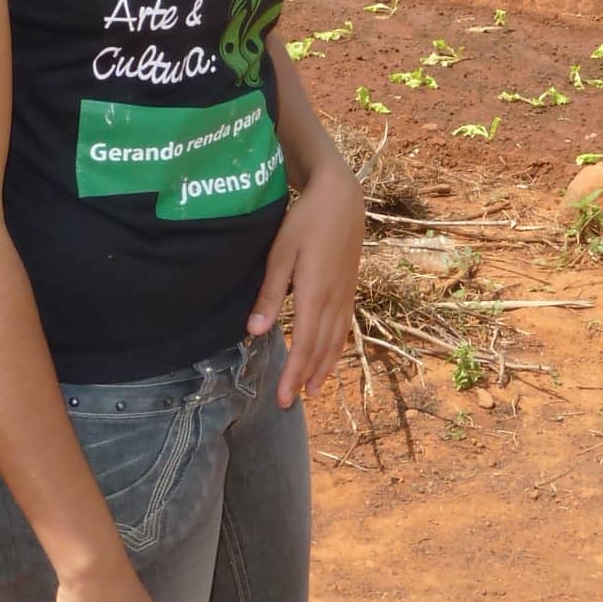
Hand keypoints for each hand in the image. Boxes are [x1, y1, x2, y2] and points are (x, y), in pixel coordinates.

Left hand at [247, 161, 365, 406]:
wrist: (342, 197)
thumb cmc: (306, 220)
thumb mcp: (281, 252)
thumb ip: (269, 293)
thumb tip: (253, 331)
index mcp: (313, 293)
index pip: (304, 344)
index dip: (293, 374)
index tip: (282, 398)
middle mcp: (333, 299)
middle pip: (320, 348)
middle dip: (304, 378)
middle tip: (290, 404)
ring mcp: (344, 294)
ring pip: (335, 340)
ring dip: (323, 368)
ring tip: (312, 391)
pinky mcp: (349, 287)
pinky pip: (344, 327)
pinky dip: (336, 348)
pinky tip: (331, 356)